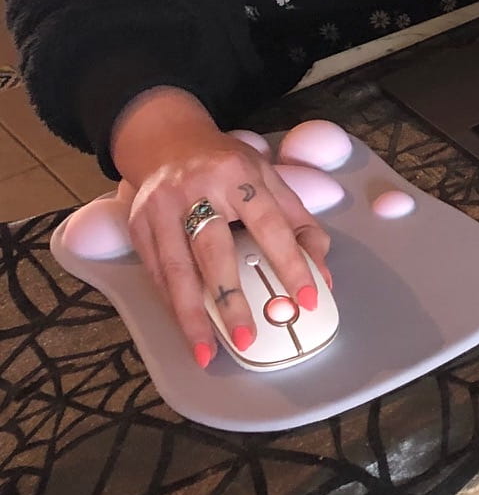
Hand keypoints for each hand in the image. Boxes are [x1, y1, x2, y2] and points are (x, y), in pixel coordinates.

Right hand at [112, 88, 331, 367]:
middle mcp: (198, 188)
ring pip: (176, 268)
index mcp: (238, 173)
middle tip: (248, 337)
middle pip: (214, 249)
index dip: (290, 261)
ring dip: (192, 315)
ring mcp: (161, 207)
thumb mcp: (268, 178)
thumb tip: (324, 274)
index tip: (306, 298)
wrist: (168, 143)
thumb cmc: (227, 167)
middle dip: (231, 298)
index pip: (269, 222)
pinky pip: (155, 273)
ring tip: (208, 352)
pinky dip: (172, 305)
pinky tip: (187, 329)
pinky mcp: (138, 225)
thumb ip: (298, 222)